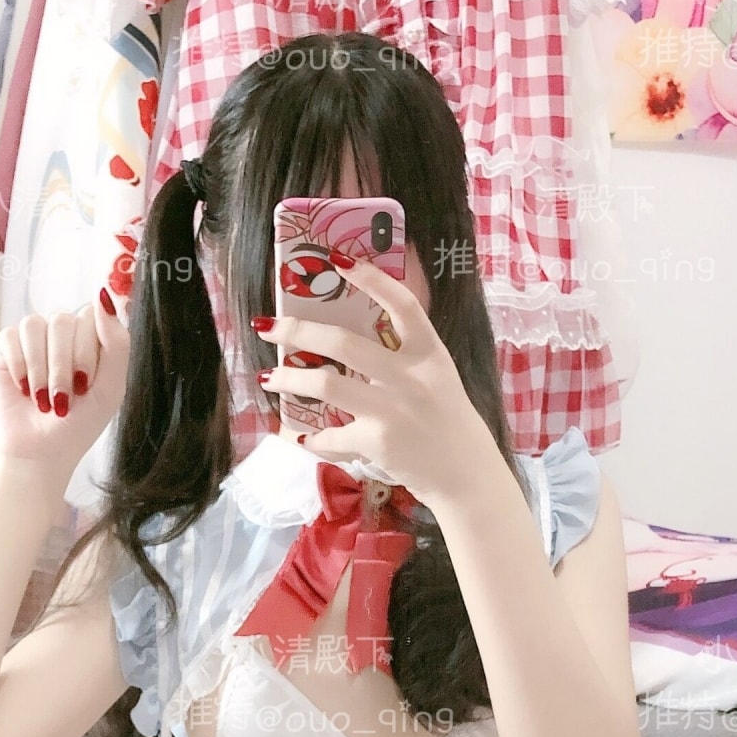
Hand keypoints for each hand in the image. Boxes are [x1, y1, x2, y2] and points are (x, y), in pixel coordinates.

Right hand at [0, 289, 128, 487]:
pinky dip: (19, 367)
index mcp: (92, 338)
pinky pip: (10, 336)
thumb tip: (104, 296)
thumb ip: (117, 343)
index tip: (84, 384)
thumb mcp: (111, 388)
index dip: (85, 350)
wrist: (41, 453)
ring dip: (40, 369)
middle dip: (63, 365)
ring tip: (42, 399)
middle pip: (62, 320)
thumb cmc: (79, 424)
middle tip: (62, 400)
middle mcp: (63, 333)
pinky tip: (23, 389)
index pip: (90, 315)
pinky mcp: (6, 348)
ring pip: (35, 325)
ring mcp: (34, 338)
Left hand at [255, 258, 506, 511]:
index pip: (403, 305)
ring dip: (289, 379)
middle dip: (298, 331)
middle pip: (343, 343)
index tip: (339, 261)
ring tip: (270, 378)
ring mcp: (392, 410)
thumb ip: (405, 357)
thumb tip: (349, 343)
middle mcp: (410, 377)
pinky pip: (331, 435)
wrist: (466, 475)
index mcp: (430, 354)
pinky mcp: (377, 442)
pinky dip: (312, 438)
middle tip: (269, 327)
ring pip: (326, 383)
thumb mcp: (438, 378)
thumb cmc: (448, 423)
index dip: (372, 280)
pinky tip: (302, 437)